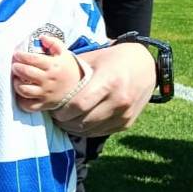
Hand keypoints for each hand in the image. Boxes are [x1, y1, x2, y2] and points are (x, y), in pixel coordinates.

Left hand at [10, 34, 83, 111]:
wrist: (79, 87)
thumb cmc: (68, 68)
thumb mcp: (64, 53)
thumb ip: (53, 43)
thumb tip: (42, 37)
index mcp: (53, 66)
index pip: (33, 59)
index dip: (21, 56)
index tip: (16, 54)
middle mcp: (48, 80)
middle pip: (27, 73)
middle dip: (17, 68)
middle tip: (14, 66)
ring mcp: (46, 94)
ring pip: (25, 90)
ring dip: (16, 84)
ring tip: (16, 79)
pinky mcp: (44, 104)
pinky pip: (29, 106)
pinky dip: (21, 101)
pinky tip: (21, 94)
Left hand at [15, 41, 154, 134]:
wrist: (147, 66)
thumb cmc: (115, 59)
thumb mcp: (95, 59)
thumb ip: (73, 70)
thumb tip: (45, 74)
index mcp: (109, 82)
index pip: (79, 105)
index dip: (63, 112)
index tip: (54, 111)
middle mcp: (119, 100)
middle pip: (84, 120)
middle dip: (66, 122)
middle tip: (57, 118)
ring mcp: (125, 113)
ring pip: (92, 130)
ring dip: (76, 128)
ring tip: (66, 122)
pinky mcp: (128, 122)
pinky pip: (103, 132)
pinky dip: (89, 130)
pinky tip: (81, 123)